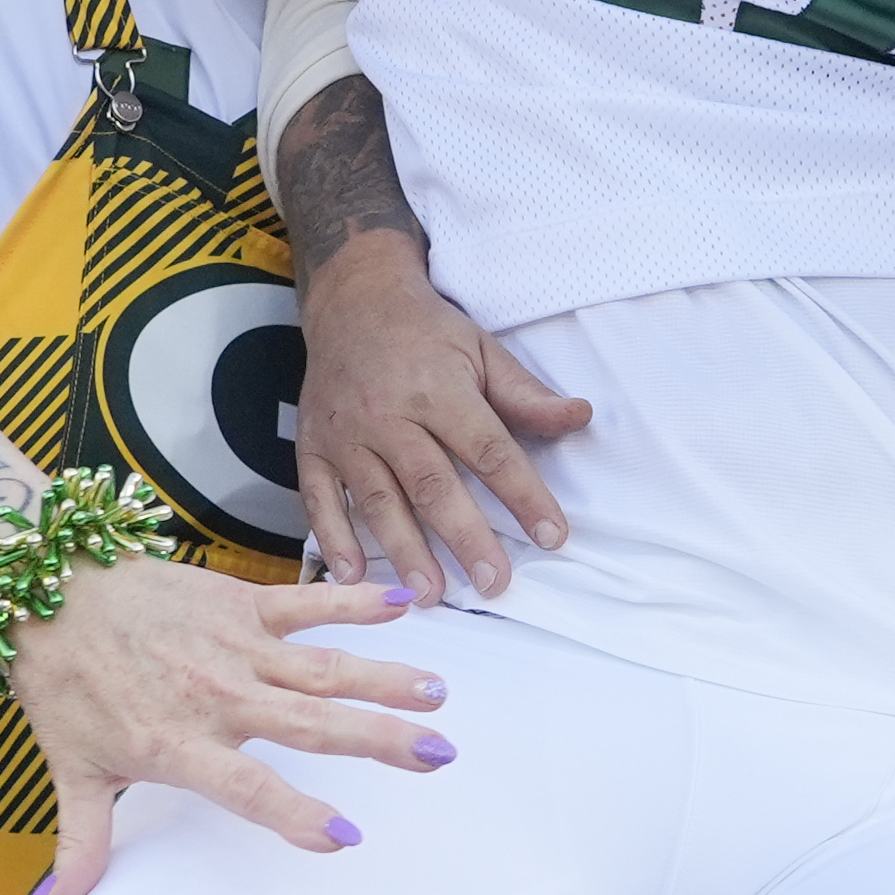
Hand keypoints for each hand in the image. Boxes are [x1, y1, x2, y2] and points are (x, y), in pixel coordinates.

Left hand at [0, 552, 447, 894]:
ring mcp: (234, 648)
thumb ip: (81, 842)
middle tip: (437, 755)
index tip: (346, 836)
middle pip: (312, 725)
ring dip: (384, 678)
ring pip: (324, 668)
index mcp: (179, 746)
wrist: (45, 591)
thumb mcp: (71, 771)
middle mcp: (218, 698)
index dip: (297, 813)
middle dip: (378, 741)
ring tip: (437, 693)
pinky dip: (354, 599)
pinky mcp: (239, 605)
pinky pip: (307, 604)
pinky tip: (403, 603)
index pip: (250, 788)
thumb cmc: (62, 683)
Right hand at [293, 233, 588, 602]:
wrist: (352, 299)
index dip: (523, 495)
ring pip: (378, 500)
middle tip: (493, 584)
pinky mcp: (313, 447)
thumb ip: (526, 394)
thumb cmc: (426, 331)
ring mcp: (346, 433)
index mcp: (439, 388)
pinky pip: (319, 498)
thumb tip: (581, 417)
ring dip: (404, 550)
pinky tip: (353, 575)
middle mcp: (389, 414)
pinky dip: (333, 538)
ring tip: (429, 594)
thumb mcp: (482, 349)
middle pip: (433, 484)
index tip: (553, 536)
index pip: (489, 450)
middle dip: (465, 538)